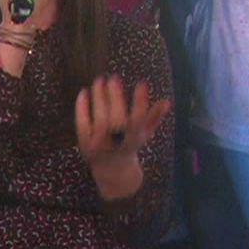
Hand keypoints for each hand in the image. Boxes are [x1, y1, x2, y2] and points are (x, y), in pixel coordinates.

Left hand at [74, 76, 169, 200]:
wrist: (112, 170)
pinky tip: (83, 92)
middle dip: (116, 97)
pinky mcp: (84, 143)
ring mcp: (100, 145)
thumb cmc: (130, 145)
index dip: (140, 101)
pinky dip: (82, 107)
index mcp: (133, 140)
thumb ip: (154, 117)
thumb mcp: (144, 133)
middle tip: (114, 78)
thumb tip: (166, 101)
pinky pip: (82, 123)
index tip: (141, 83)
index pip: (138, 119)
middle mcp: (117, 144)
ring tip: (100, 80)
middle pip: (117, 119)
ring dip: (99, 98)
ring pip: (100, 119)